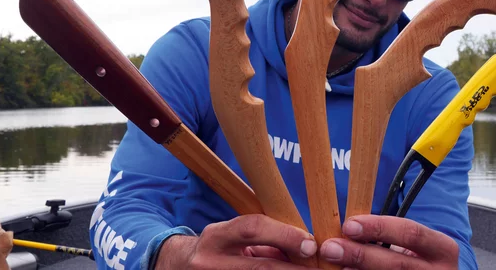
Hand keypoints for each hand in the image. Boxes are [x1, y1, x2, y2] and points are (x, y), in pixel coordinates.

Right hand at [155, 214, 318, 269]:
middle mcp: (210, 262)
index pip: (252, 229)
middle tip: (317, 268)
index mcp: (217, 237)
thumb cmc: (218, 249)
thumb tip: (305, 246)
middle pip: (259, 266)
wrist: (178, 268)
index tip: (311, 244)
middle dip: (292, 269)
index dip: (285, 235)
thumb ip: (265, 240)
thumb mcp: (233, 238)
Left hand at [318, 215, 458, 269]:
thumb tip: (348, 230)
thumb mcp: (415, 247)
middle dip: (359, 254)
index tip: (349, 225)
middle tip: (330, 247)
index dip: (379, 227)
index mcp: (443, 250)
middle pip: (395, 263)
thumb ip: (390, 237)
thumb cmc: (417, 261)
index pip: (411, 233)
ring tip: (332, 265)